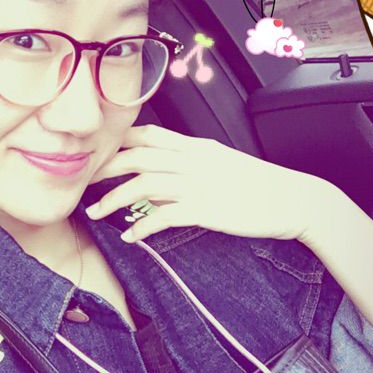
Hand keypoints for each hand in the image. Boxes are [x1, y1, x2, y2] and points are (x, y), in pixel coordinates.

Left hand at [86, 124, 331, 243]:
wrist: (291, 198)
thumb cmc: (254, 182)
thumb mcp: (218, 162)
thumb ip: (185, 163)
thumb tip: (153, 177)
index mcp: (194, 147)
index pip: (148, 134)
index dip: (118, 140)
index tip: (96, 152)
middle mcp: (192, 160)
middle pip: (137, 156)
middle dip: (105, 168)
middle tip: (82, 181)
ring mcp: (198, 184)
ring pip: (144, 185)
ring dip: (114, 200)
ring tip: (95, 213)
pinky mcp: (205, 209)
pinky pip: (164, 217)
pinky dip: (143, 227)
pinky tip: (130, 237)